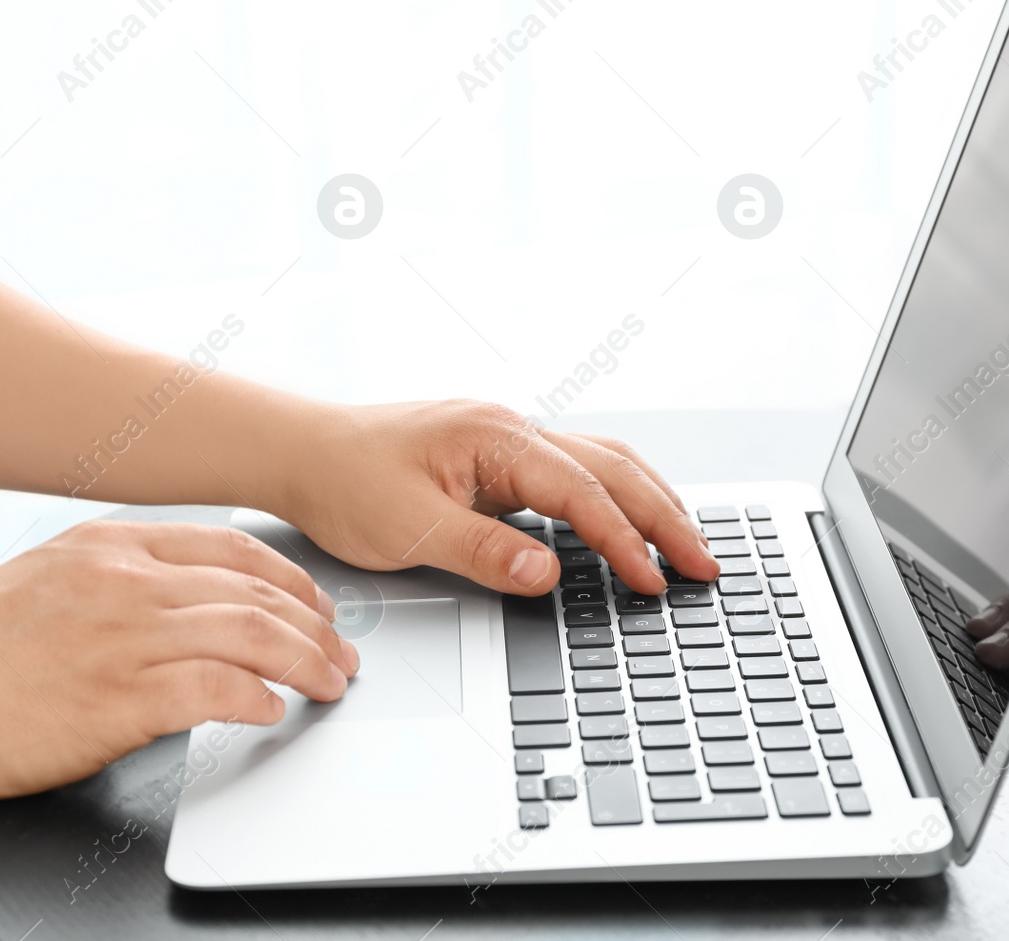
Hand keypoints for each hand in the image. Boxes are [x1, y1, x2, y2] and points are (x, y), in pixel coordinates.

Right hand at [0, 520, 356, 802]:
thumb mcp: (49, 579)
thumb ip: (121, 581)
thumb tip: (189, 606)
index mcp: (110, 543)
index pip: (232, 547)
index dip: (290, 578)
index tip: (316, 605)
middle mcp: (124, 579)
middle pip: (255, 591)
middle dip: (314, 625)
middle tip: (339, 654)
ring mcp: (122, 635)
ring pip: (251, 634)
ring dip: (305, 662)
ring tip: (328, 684)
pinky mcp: (116, 697)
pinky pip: (218, 690)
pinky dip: (257, 698)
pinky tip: (272, 710)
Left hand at [275, 400, 719, 595]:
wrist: (302, 450)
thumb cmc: (344, 480)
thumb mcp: (407, 527)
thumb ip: (484, 551)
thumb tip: (549, 573)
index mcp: (496, 437)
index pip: (582, 490)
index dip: (625, 539)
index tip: (655, 580)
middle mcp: (512, 429)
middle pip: (613, 467)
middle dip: (665, 516)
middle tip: (706, 563)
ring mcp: (509, 439)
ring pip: (603, 462)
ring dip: (649, 501)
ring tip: (687, 541)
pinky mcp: (501, 458)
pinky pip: (576, 471)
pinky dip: (615, 496)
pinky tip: (630, 521)